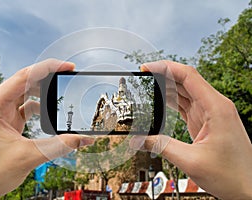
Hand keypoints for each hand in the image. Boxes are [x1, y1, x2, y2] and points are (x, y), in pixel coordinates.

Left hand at [0, 59, 93, 198]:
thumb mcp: (27, 157)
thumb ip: (59, 146)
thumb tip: (84, 139)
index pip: (24, 76)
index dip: (49, 68)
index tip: (68, 66)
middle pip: (24, 82)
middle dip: (48, 81)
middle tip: (68, 81)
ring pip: (24, 94)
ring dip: (42, 96)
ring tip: (60, 99)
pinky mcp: (1, 120)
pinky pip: (22, 107)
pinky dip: (37, 109)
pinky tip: (48, 116)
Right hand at [131, 60, 251, 198]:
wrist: (247, 187)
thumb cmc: (231, 175)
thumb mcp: (191, 161)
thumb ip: (161, 146)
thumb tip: (138, 140)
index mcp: (216, 108)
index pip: (188, 76)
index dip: (165, 68)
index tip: (147, 67)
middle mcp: (215, 106)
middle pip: (185, 80)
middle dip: (163, 75)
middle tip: (143, 77)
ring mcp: (210, 113)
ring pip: (185, 92)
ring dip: (166, 88)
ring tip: (147, 87)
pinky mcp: (206, 121)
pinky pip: (186, 105)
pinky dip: (172, 101)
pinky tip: (160, 102)